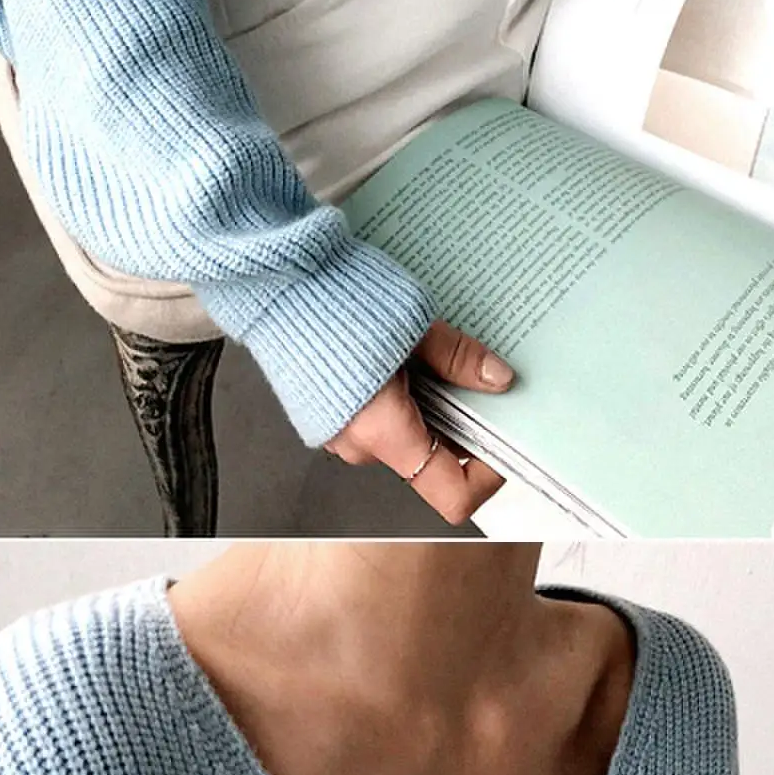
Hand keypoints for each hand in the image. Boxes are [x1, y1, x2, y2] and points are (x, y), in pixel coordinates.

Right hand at [327, 318, 512, 526]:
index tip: (500, 441)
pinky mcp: (327, 413)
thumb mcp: (415, 325)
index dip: (485, 474)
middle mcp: (357, 445)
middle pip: (430, 461)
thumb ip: (458, 359)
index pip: (451, 495)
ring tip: (428, 358)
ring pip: (404, 438)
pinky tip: (398, 358)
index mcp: (383, 432)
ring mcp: (339, 432)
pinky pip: (377, 421)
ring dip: (428, 408)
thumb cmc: (331, 299)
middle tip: (472, 380)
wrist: (273, 280)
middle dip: (457, 425)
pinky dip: (399, 399)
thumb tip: (498, 379)